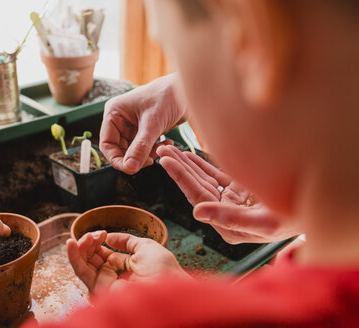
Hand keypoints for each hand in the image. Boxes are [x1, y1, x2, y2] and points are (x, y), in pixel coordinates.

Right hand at [67, 231, 186, 291]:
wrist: (167, 288)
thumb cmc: (163, 270)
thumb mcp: (146, 247)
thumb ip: (126, 240)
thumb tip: (109, 238)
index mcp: (125, 266)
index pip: (104, 253)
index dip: (99, 241)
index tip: (103, 233)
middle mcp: (113, 275)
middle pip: (92, 257)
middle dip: (89, 242)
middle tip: (94, 235)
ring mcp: (105, 282)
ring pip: (84, 263)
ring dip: (80, 247)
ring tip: (85, 237)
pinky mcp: (99, 288)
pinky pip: (81, 272)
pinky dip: (74, 257)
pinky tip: (71, 243)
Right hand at [100, 74, 185, 173]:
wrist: (187, 89)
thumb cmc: (168, 96)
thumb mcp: (153, 123)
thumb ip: (141, 146)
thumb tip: (130, 167)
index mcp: (114, 113)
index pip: (107, 144)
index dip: (117, 159)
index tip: (131, 169)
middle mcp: (119, 120)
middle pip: (119, 150)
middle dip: (134, 158)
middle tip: (150, 161)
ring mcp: (131, 126)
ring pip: (132, 151)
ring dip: (146, 155)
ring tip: (162, 149)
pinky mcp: (143, 130)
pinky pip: (143, 148)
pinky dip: (153, 151)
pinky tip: (167, 143)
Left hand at [158, 145, 300, 243]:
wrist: (315, 211)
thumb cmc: (293, 220)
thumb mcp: (264, 223)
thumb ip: (229, 219)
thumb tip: (196, 212)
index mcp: (227, 225)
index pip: (198, 197)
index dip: (181, 178)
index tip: (164, 161)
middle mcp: (225, 213)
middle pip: (196, 186)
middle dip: (179, 167)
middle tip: (161, 149)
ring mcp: (231, 200)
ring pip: (204, 179)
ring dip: (187, 164)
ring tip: (169, 148)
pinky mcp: (238, 189)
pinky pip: (216, 175)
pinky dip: (203, 164)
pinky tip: (189, 154)